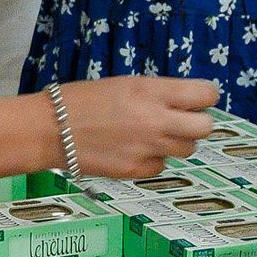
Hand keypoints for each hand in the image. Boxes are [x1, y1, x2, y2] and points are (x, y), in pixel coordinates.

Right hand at [56, 75, 218, 178]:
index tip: (196, 100)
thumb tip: (184, 103)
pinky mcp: (136, 171)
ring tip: (153, 136)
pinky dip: (153, 160)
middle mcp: (156, 121)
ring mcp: (148, 149)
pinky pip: (161, 167)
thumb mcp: (124, 84)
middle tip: (182, 120)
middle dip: (197, 123)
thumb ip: (157, 94)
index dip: (204, 97)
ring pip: (188, 150)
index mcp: (152, 92)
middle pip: (205, 127)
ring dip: (177, 142)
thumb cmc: (82, 99)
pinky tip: (133, 151)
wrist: (50, 129)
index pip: (206, 95)